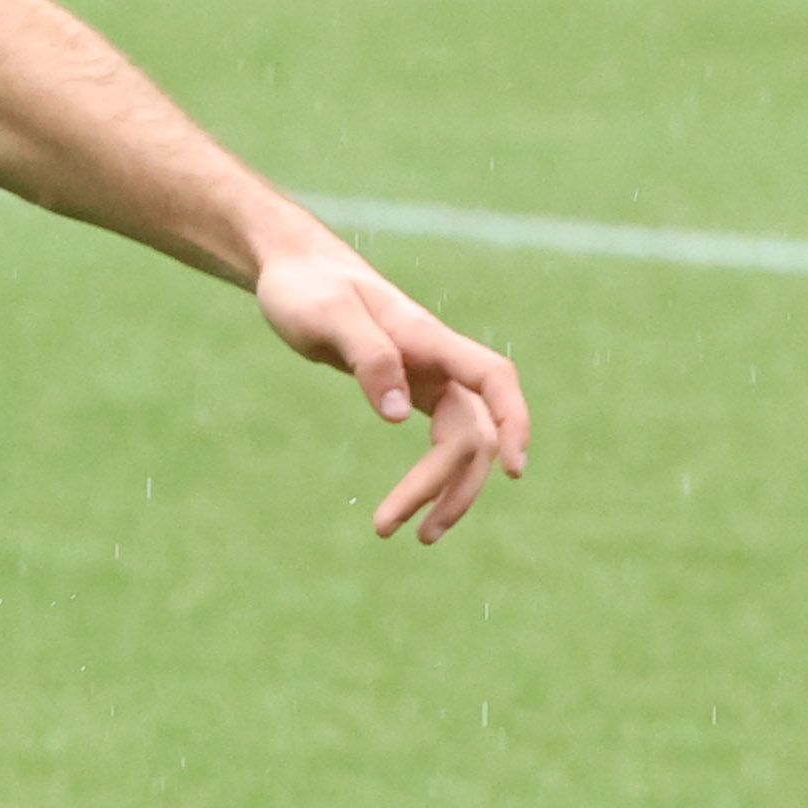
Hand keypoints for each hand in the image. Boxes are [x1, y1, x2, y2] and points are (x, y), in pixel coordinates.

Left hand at [250, 234, 530, 542]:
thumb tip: (397, 415)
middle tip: (389, 531)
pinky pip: (441, 439)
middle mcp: (439, 361)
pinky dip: (432, 473)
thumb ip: (366, 358)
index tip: (514, 469)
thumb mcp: (326, 318)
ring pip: (461, 442)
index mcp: (428, 339)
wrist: (293, 270)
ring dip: (445, 491)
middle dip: (443, 484)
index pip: (493, 378)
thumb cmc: (307, 289)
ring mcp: (428, 377)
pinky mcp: (410, 389)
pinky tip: (412, 505)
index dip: (514, 420)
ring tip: (412, 538)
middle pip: (470, 431)